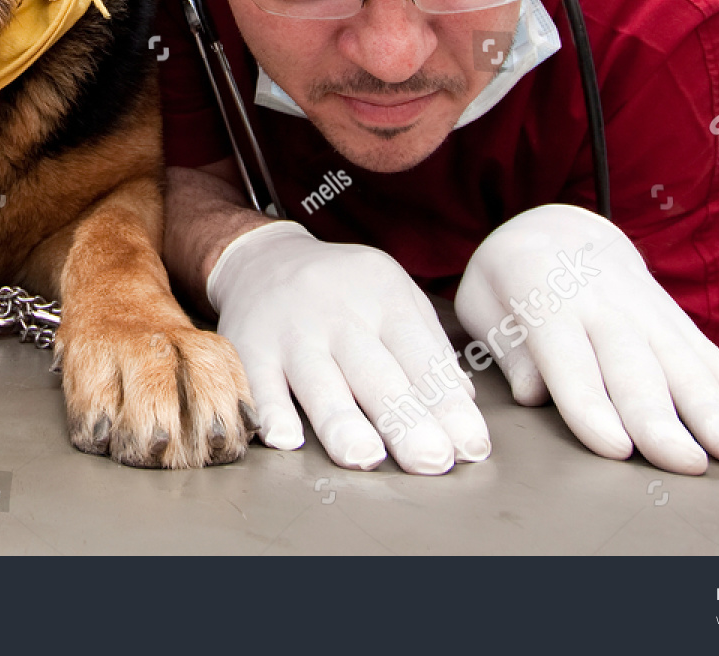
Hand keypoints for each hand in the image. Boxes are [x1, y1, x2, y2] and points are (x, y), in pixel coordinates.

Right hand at [207, 221, 490, 473]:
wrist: (266, 258)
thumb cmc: (345, 290)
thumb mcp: (395, 295)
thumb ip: (429, 347)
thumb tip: (463, 403)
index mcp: (385, 298)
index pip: (422, 356)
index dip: (447, 403)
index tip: (470, 447)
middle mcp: (339, 312)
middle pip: (375, 371)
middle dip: (405, 419)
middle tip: (431, 460)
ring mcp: (291, 331)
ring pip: (318, 379)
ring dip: (341, 421)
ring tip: (365, 457)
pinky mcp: (248, 346)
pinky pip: (258, 382)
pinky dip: (270, 411)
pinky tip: (286, 440)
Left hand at [454, 203, 718, 473]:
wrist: (561, 227)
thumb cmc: (511, 277)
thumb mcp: (484, 300)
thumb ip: (507, 346)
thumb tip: (534, 395)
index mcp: (547, 300)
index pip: (570, 360)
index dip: (592, 405)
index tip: (616, 447)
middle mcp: (606, 306)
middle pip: (637, 369)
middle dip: (664, 419)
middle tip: (689, 464)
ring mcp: (649, 313)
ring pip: (687, 366)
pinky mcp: (678, 324)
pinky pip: (716, 361)